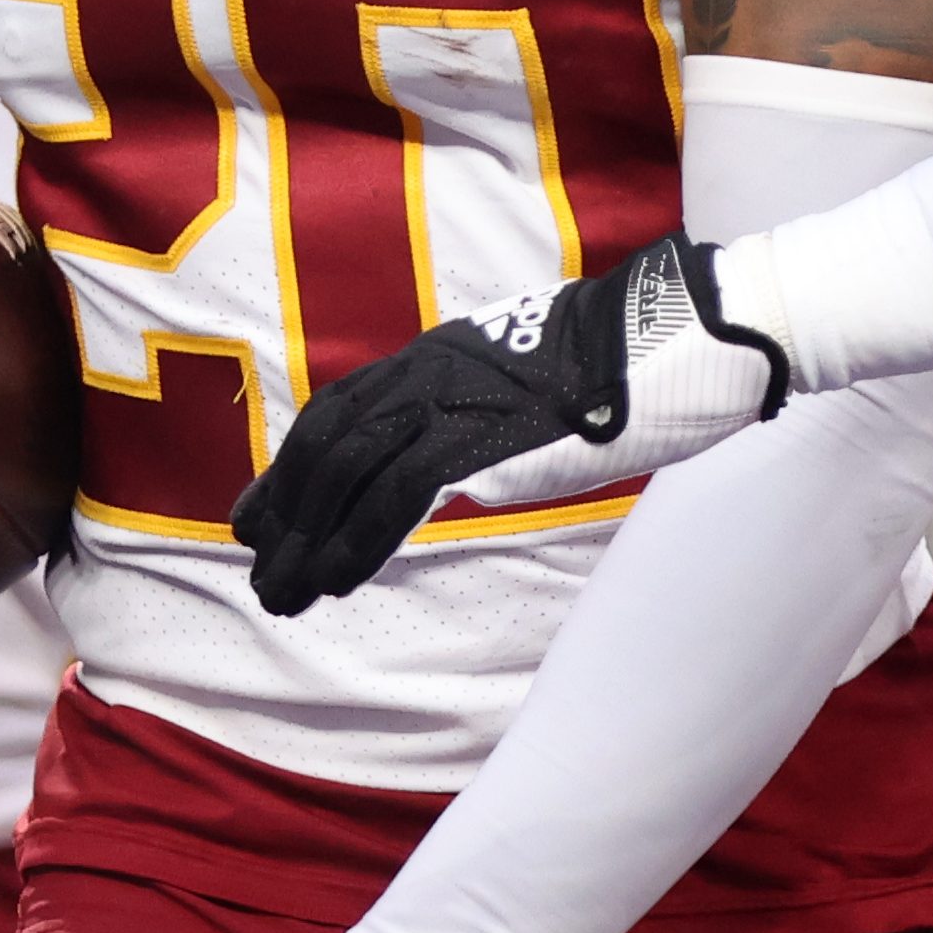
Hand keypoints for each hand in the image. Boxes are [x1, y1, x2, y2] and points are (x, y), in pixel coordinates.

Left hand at [233, 235, 777, 616]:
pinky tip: (337, 583)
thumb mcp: (531, 387)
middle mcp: (428, 369)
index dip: (293, 468)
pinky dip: (357, 544)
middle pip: (327, 443)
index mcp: (437, 355)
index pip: (341, 412)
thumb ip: (483, 421)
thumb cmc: (623, 367)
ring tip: (286, 594)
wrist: (671, 338)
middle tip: (261, 567)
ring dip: (309, 541)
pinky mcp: (478, 435)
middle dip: (285, 511)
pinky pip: (396, 497)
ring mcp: (450, 399)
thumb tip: (459, 472)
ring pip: (347, 473)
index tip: (264, 516)